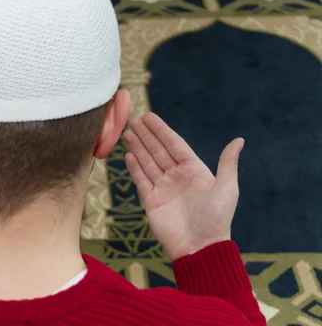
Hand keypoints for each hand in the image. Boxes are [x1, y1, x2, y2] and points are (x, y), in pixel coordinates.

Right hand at [122, 113, 243, 260]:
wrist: (200, 248)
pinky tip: (128, 155)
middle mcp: (177, 176)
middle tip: (133, 120)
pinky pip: (141, 180)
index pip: (174, 144)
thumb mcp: (227, 189)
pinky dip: (134, 167)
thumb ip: (228, 163)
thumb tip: (239, 140)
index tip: (149, 117)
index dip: (161, 130)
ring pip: (147, 162)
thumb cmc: (217, 219)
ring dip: (137, 147)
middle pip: (158, 150)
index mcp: (194, 170)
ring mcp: (163, 188)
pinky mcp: (152, 201)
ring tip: (127, 133)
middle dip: (146, 135)